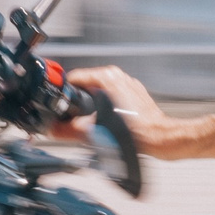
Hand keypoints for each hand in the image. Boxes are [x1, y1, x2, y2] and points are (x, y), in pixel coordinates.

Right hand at [64, 66, 193, 157]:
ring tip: (93, 124)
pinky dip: (106, 108)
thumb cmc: (137, 133)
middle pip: (86, 86)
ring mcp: (127, 84)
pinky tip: (108, 123)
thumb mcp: (96, 132)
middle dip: (78, 103)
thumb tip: (54, 130)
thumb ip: (70, 129)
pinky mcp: (133, 93)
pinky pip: (112, 97)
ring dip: (92, 106)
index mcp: (107, 77)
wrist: (160, 138)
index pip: (74, 78)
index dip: (65, 95)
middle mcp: (117, 76)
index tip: (61, 108)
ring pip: (99, 92)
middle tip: (76, 120)